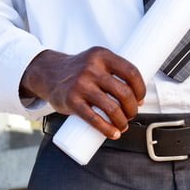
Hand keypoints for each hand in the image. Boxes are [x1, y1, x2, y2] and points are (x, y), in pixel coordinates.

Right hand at [20, 47, 145, 138]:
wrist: (49, 73)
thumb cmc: (79, 71)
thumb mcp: (96, 62)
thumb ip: (115, 74)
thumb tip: (137, 99)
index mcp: (101, 55)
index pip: (131, 72)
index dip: (140, 89)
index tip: (140, 99)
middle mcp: (91, 68)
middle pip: (124, 92)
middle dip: (132, 108)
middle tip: (131, 114)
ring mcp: (81, 84)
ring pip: (112, 108)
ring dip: (122, 121)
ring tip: (122, 125)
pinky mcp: (71, 101)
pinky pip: (94, 119)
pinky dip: (107, 130)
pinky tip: (113, 133)